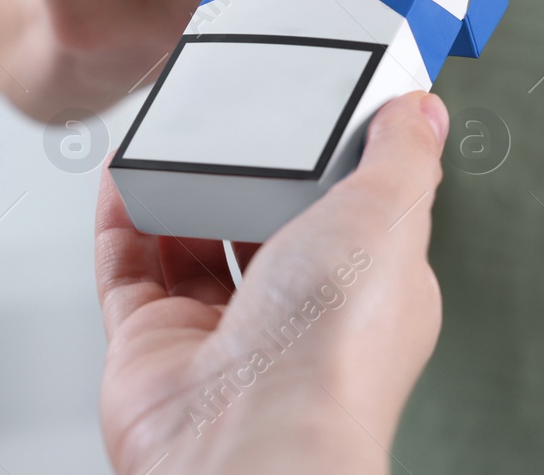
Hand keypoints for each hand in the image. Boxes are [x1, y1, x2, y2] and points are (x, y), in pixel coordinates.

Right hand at [95, 92, 449, 474]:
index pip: (349, 210)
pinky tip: (125, 168)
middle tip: (233, 109)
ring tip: (174, 128)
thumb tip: (422, 114)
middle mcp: (293, 315)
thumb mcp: (388, 218)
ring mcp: (218, 333)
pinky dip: (121, 213)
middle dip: (247, 168)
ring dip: (180, 183)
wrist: (249, 439)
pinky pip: (127, 267)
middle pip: (262, 222)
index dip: (329, 157)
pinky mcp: (150, 344)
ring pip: (190, 242)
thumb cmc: (333, 350)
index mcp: (365, 290)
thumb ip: (403, 159)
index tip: (310, 104)